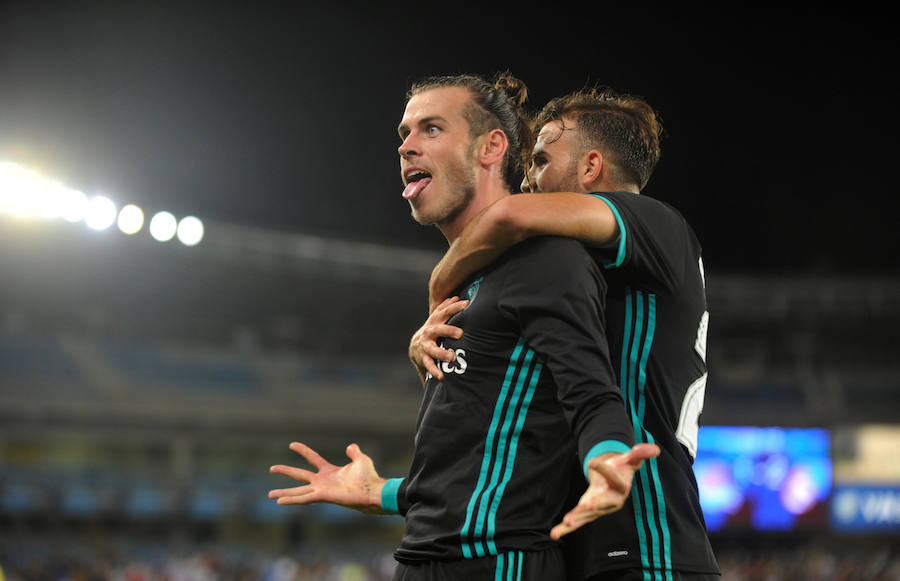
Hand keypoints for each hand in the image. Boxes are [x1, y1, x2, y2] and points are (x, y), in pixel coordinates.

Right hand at [268, 442, 386, 514]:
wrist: (372, 490)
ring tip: (270, 494)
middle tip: (271, 468)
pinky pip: (303, 498)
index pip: (312, 458)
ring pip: (298, 490)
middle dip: (285, 471)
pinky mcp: (322, 496)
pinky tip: (280, 501)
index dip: (302, 451)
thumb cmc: (369, 477)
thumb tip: (350, 446)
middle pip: (300, 475)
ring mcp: (321, 490)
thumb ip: (354, 453)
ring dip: (284, 492)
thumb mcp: (361, 460)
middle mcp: (323, 481)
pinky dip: (291, 500)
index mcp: (330, 471)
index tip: (291, 444)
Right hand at [408, 296, 467, 382]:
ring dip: (441, 353)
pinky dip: (434, 370)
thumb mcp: (437, 319)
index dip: (454, 307)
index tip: (467, 304)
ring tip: (451, 358)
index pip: (444, 312)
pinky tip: (442, 377)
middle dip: (449, 330)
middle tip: (460, 333)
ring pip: (432, 349)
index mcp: (434, 321)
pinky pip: (428, 365)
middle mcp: (429, 332)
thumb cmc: (432, 330)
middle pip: (438, 329)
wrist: (415, 346)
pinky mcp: (423, 358)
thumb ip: (445, 308)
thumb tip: (455, 296)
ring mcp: (425, 345)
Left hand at [550, 443, 660, 538]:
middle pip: (604, 503)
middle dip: (595, 505)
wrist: (614, 480)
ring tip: (567, 522)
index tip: (591, 461)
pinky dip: (565, 529)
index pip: (615, 480)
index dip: (604, 471)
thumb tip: (654, 449)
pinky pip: (577, 521)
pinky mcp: (587, 512)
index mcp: (621, 487)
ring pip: (588, 515)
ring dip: (577, 518)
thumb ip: (639, 454)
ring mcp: (598, 508)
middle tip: (587, 505)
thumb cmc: (621, 469)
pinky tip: (554, 534)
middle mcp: (611, 501)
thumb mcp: (629, 459)